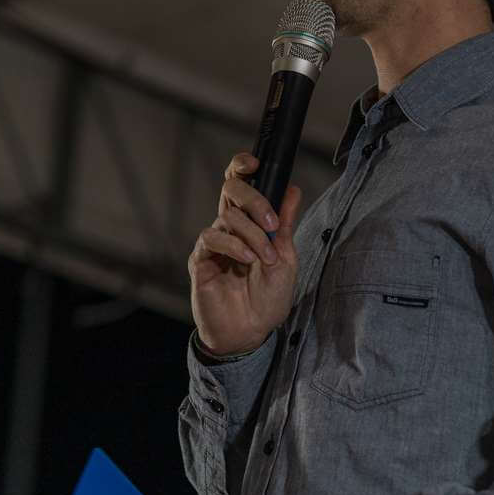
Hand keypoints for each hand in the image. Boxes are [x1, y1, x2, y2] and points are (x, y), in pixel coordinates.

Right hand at [189, 153, 303, 354]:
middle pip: (230, 189)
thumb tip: (293, 190)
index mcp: (249, 222)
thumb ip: (284, 225)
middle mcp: (229, 227)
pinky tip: (247, 259)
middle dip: (253, 199)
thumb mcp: (286, 258)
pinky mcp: (200, 260)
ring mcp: (214, 243)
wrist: (250, 332)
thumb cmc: (267, 299)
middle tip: (271, 222)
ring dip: (252, 234)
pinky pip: (212, 238)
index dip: (242, 167)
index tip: (254, 162)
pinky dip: (234, 245)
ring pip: (227, 217)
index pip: (240, 184)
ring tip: (265, 258)